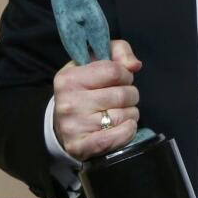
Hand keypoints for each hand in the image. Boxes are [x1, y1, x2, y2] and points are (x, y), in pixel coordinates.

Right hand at [53, 40, 141, 160]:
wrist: (63, 125)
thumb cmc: (85, 89)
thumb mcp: (95, 62)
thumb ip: (118, 51)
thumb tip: (134, 65)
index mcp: (69, 78)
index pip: (114, 71)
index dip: (125, 75)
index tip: (122, 79)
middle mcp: (69, 102)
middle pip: (123, 95)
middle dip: (130, 95)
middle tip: (121, 98)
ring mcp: (74, 126)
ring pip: (124, 116)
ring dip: (130, 114)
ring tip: (119, 112)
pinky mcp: (81, 146)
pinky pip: (116, 137)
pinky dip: (128, 132)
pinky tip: (125, 127)